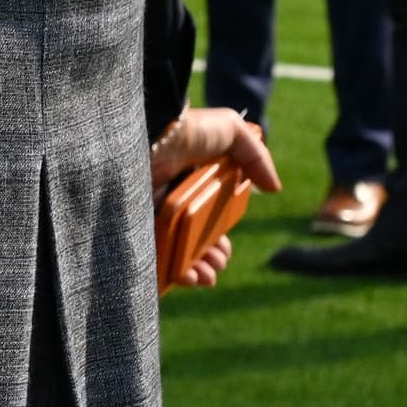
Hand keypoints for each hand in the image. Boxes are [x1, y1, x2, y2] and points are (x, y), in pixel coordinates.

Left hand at [148, 106, 282, 290]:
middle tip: (216, 266)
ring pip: (172, 251)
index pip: (205, 223)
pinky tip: (185, 277)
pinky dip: (167, 270)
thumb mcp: (232, 132)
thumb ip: (256, 158)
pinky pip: (149, 253)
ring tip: (203, 277)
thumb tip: (274, 189)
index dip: (217, 242)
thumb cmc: (190, 129)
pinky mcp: (132, 222)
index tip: (224, 252)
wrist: (153, 130)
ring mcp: (149, 212)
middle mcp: (169, 200)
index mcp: (191, 185)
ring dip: (192, 270)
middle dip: (207, 261)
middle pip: (190, 242)